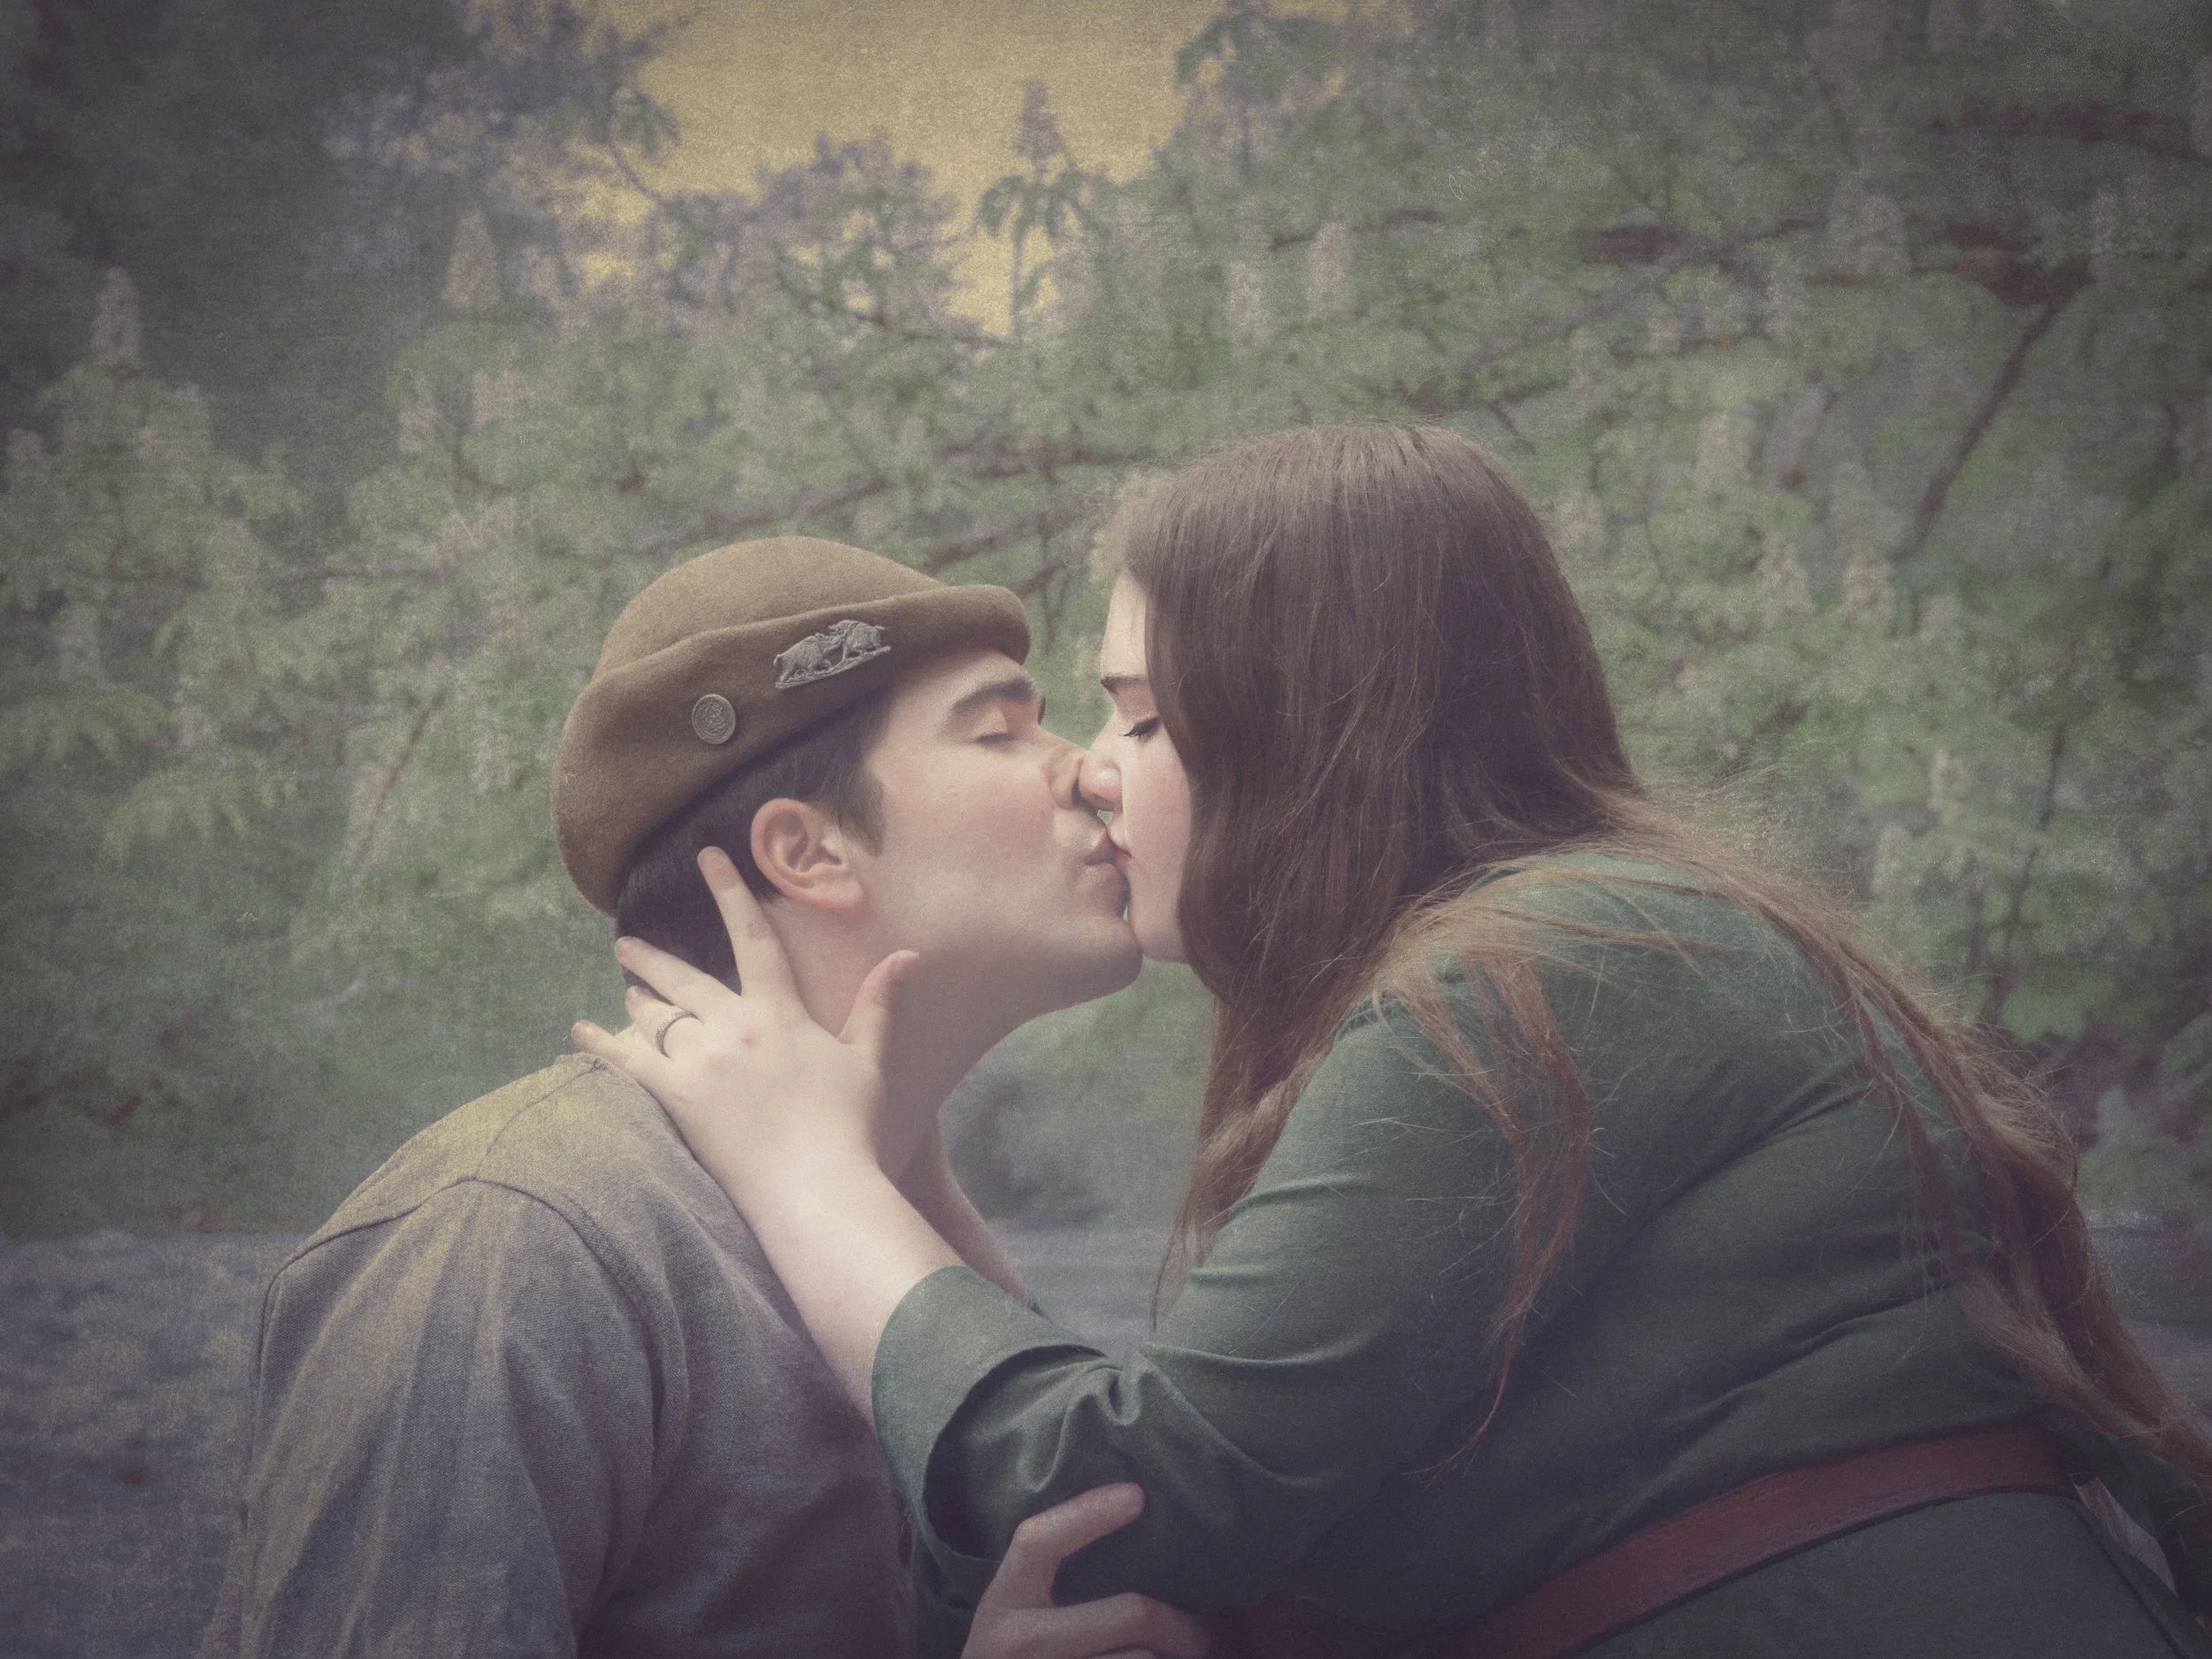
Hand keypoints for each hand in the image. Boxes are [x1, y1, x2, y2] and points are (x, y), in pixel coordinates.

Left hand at [570, 846, 919, 1211]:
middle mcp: (733, 1028)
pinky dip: (602, 1047)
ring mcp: (700, 1064)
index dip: (731, 894)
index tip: (708, 859)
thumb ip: (878, 1005)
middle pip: (685, 980)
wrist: (815, 1186)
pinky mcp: (676, 1100)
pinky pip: (629, 1065)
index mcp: (779, 1013)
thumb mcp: (868, 1061)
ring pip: (659, 1018)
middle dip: (654, 958)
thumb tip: (907, 956)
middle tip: (627, 943)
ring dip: (640, 1000)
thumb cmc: (848, 1127)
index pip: (753, 939)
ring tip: (627, 988)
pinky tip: (578, 1033)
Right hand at [964, 1484, 1211, 1658]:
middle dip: (1183, 1621)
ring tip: (1188, 1653)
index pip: (1038, 1541)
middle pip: (1131, 1614)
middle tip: (1207, 1625)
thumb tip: (1133, 1510)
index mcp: (1003, 1605)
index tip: (1138, 1495)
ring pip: (1143, 1658)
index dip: (1088, 1513)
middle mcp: (1018, 1643)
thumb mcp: (1014, 1613)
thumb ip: (1052, 1575)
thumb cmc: (1015, 1656)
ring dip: (1170, 1657)